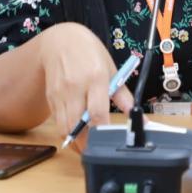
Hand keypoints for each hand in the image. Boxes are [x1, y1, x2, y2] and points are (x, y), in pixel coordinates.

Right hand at [37, 23, 134, 151]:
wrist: (60, 40)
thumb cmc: (89, 53)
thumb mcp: (112, 69)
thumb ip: (124, 97)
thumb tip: (141, 118)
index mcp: (96, 78)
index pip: (97, 111)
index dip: (102, 130)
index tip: (110, 142)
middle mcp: (75, 86)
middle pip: (76, 124)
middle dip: (86, 143)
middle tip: (96, 152)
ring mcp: (60, 93)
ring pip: (64, 127)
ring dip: (75, 142)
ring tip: (87, 148)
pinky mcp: (51, 98)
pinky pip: (57, 121)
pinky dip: (66, 132)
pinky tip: (76, 136)